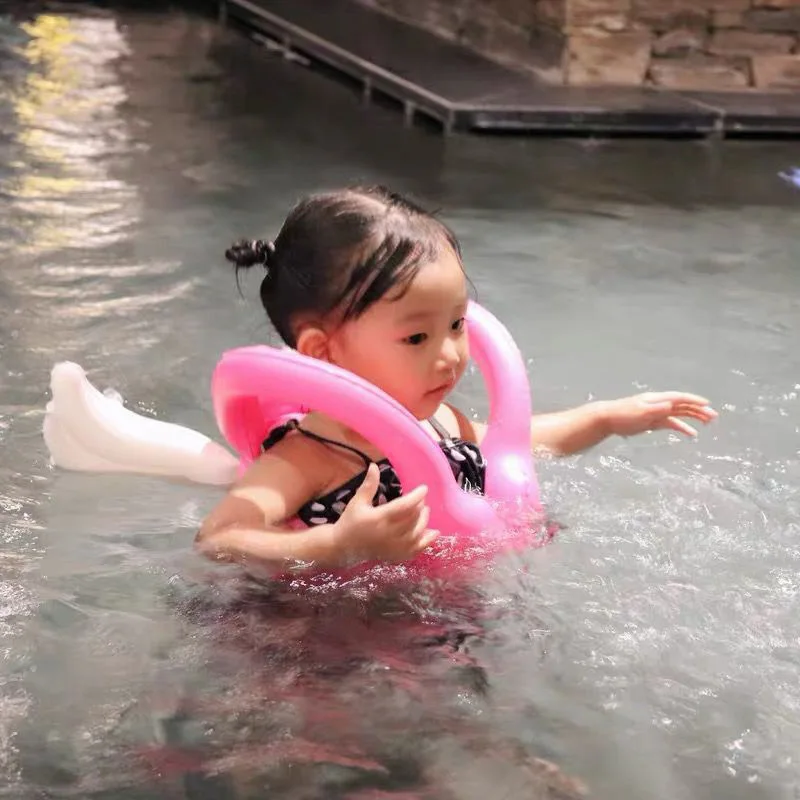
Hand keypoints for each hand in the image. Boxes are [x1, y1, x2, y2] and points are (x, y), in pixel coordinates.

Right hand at [332, 463, 439, 562]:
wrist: (343, 548)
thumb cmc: (350, 522)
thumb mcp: (358, 501)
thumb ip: (369, 485)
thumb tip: (374, 466)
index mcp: (379, 518)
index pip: (404, 506)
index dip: (417, 496)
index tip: (424, 488)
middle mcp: (388, 533)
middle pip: (413, 519)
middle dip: (420, 507)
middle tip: (421, 499)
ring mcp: (393, 547)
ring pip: (417, 533)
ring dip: (424, 521)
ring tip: (425, 511)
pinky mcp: (396, 556)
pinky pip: (416, 550)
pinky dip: (427, 542)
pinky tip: (434, 533)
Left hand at [603, 392, 717, 437]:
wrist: (608, 419)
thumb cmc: (623, 414)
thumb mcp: (640, 412)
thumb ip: (656, 409)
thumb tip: (671, 404)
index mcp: (657, 399)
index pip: (679, 398)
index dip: (693, 400)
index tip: (707, 404)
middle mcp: (660, 404)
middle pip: (683, 405)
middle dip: (698, 410)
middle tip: (713, 416)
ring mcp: (657, 412)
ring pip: (679, 414)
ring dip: (694, 417)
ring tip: (708, 422)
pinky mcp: (653, 422)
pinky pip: (672, 423)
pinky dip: (682, 427)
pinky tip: (692, 434)